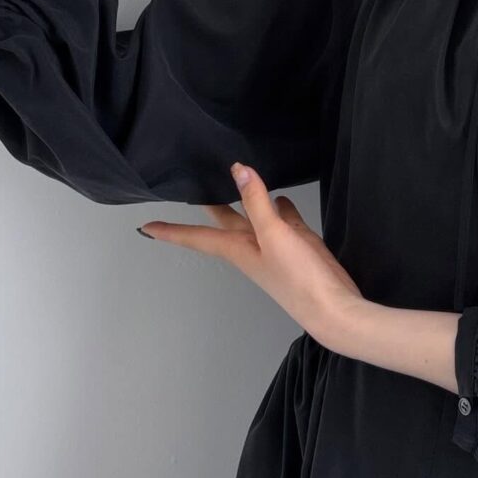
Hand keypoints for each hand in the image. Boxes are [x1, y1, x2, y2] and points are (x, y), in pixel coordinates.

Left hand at [136, 161, 362, 344]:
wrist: (332, 307)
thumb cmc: (298, 278)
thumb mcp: (274, 235)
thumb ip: (256, 202)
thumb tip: (239, 170)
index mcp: (237, 249)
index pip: (196, 236)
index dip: (171, 230)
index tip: (145, 227)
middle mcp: (251, 248)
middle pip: (224, 222)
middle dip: (210, 205)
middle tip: (193, 184)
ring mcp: (275, 248)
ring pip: (255, 218)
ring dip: (247, 201)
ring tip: (238, 178)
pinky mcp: (297, 247)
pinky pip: (283, 221)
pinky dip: (280, 208)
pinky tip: (282, 198)